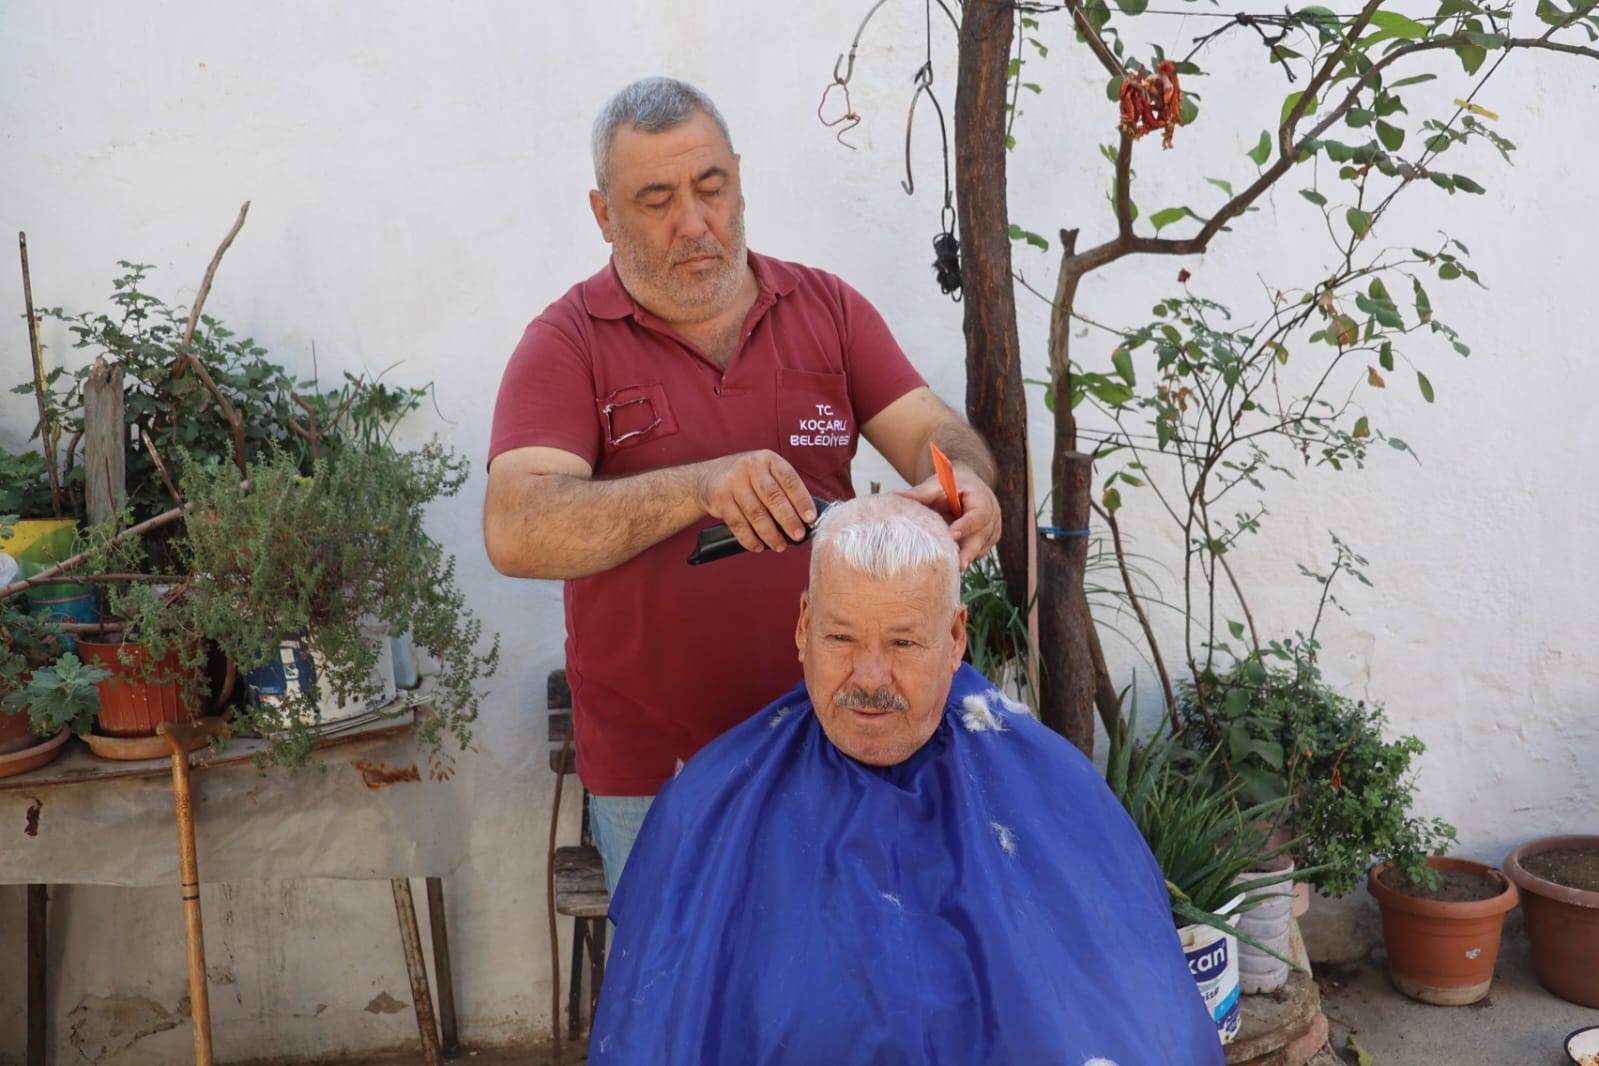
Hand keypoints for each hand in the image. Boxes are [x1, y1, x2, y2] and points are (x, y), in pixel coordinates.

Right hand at [692, 450, 817, 552]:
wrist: (706, 477)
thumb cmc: (745, 478)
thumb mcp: (764, 471)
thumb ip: (782, 489)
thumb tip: (804, 518)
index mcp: (768, 459)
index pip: (789, 480)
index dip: (802, 500)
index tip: (810, 518)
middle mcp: (751, 467)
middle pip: (773, 497)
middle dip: (788, 520)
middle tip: (798, 535)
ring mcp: (733, 481)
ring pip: (756, 512)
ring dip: (770, 533)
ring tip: (779, 546)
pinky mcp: (720, 498)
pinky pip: (738, 523)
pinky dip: (749, 538)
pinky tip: (758, 546)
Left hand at [899, 461, 1001, 568]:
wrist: (967, 487)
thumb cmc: (952, 484)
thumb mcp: (938, 485)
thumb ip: (920, 493)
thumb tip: (895, 498)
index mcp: (982, 498)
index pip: (978, 513)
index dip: (966, 525)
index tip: (952, 534)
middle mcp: (992, 516)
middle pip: (982, 536)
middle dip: (969, 551)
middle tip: (959, 565)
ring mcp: (991, 531)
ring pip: (979, 548)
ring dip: (965, 557)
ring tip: (951, 568)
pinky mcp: (986, 543)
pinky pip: (976, 553)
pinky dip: (965, 557)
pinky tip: (951, 563)